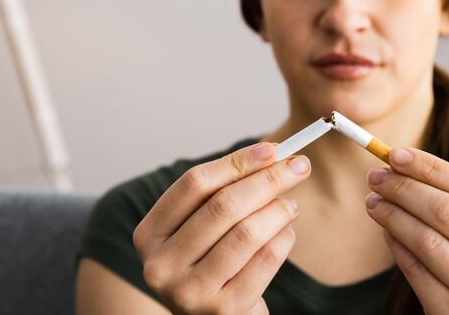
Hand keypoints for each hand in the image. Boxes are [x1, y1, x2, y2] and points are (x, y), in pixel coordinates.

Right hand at [133, 142, 310, 314]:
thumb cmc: (212, 260)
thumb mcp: (204, 226)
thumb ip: (227, 189)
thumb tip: (274, 153)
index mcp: (150, 235)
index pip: (194, 184)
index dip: (237, 162)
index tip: (273, 149)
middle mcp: (161, 265)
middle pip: (223, 206)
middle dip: (268, 180)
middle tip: (299, 166)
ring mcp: (190, 292)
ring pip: (247, 232)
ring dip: (279, 210)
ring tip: (290, 205)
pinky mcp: (223, 310)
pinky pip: (265, 259)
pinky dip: (284, 239)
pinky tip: (286, 233)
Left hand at [365, 147, 448, 314]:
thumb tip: (400, 162)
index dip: (430, 167)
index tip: (395, 154)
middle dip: (406, 189)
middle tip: (376, 177)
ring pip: (429, 242)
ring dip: (393, 216)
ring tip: (373, 202)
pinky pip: (416, 273)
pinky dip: (396, 247)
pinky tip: (386, 232)